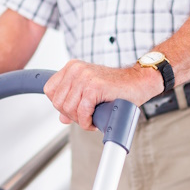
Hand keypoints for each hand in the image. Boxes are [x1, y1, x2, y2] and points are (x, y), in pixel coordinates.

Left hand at [43, 60, 162, 130]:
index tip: (75, 110)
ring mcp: (84, 77)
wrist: (139, 82)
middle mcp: (76, 69)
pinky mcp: (94, 87)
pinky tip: (95, 122)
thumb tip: (62, 118)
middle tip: (85, 117)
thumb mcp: (90, 92)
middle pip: (57, 102)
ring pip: (68, 109)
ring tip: (92, 119)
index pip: (50, 91)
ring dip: (80, 120)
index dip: (61, 105)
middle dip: (71, 115)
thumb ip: (74, 102)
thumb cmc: (117, 88)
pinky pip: (82, 112)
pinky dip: (87, 122)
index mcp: (72, 67)